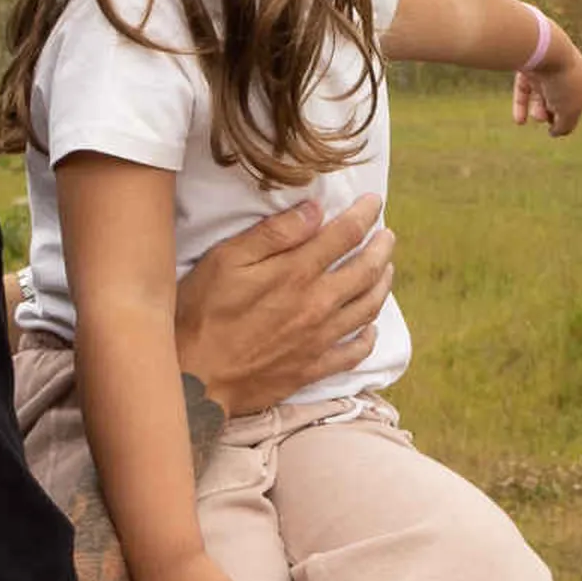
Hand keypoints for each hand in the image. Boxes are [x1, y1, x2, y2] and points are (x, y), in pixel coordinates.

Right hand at [173, 194, 394, 413]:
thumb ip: (274, 234)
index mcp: (296, 273)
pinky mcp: (313, 368)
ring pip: (368, 308)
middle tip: (388, 235)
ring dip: (382, 285)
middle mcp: (317, 304)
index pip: (345, 235)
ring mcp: (319, 339)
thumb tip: (315, 210)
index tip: (374, 201)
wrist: (193, 379)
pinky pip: (355, 353)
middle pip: (366, 270)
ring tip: (386, 270)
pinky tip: (370, 328)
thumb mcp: (226, 260)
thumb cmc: (201, 314)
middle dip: (382, 247)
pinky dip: (368, 337)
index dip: (364, 214)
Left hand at [513, 43, 581, 138]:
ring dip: (540, 112)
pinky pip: (526, 90)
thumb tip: (554, 130)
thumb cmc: (563, 80)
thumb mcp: (569, 111)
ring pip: (544, 97)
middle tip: (553, 124)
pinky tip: (520, 122)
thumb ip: (565, 125)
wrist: (543, 49)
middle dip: (558, 114)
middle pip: (565, 101)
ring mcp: (549, 70)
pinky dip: (522, 105)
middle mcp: (572, 76)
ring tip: (538, 116)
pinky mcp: (529, 67)